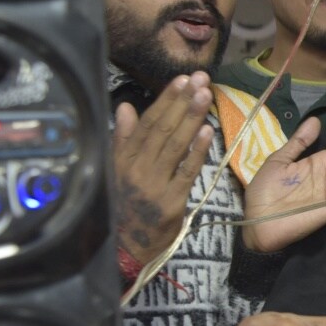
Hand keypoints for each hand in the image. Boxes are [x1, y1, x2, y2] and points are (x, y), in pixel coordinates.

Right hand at [112, 72, 214, 262]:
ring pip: (175, 145)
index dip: (166, 100)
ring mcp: (154, 185)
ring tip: (206, 95)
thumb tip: (123, 107)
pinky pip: (186, 171)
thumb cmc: (123, 205)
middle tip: (200, 78)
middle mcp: (136, 168)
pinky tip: (208, 130)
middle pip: (163, 129)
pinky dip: (197, 150)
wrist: (124, 247)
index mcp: (122, 159)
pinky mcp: (171, 202)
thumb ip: (123, 139)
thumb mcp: (116, 171)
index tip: (182, 79)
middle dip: (182, 102)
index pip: (147, 123)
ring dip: (191, 118)